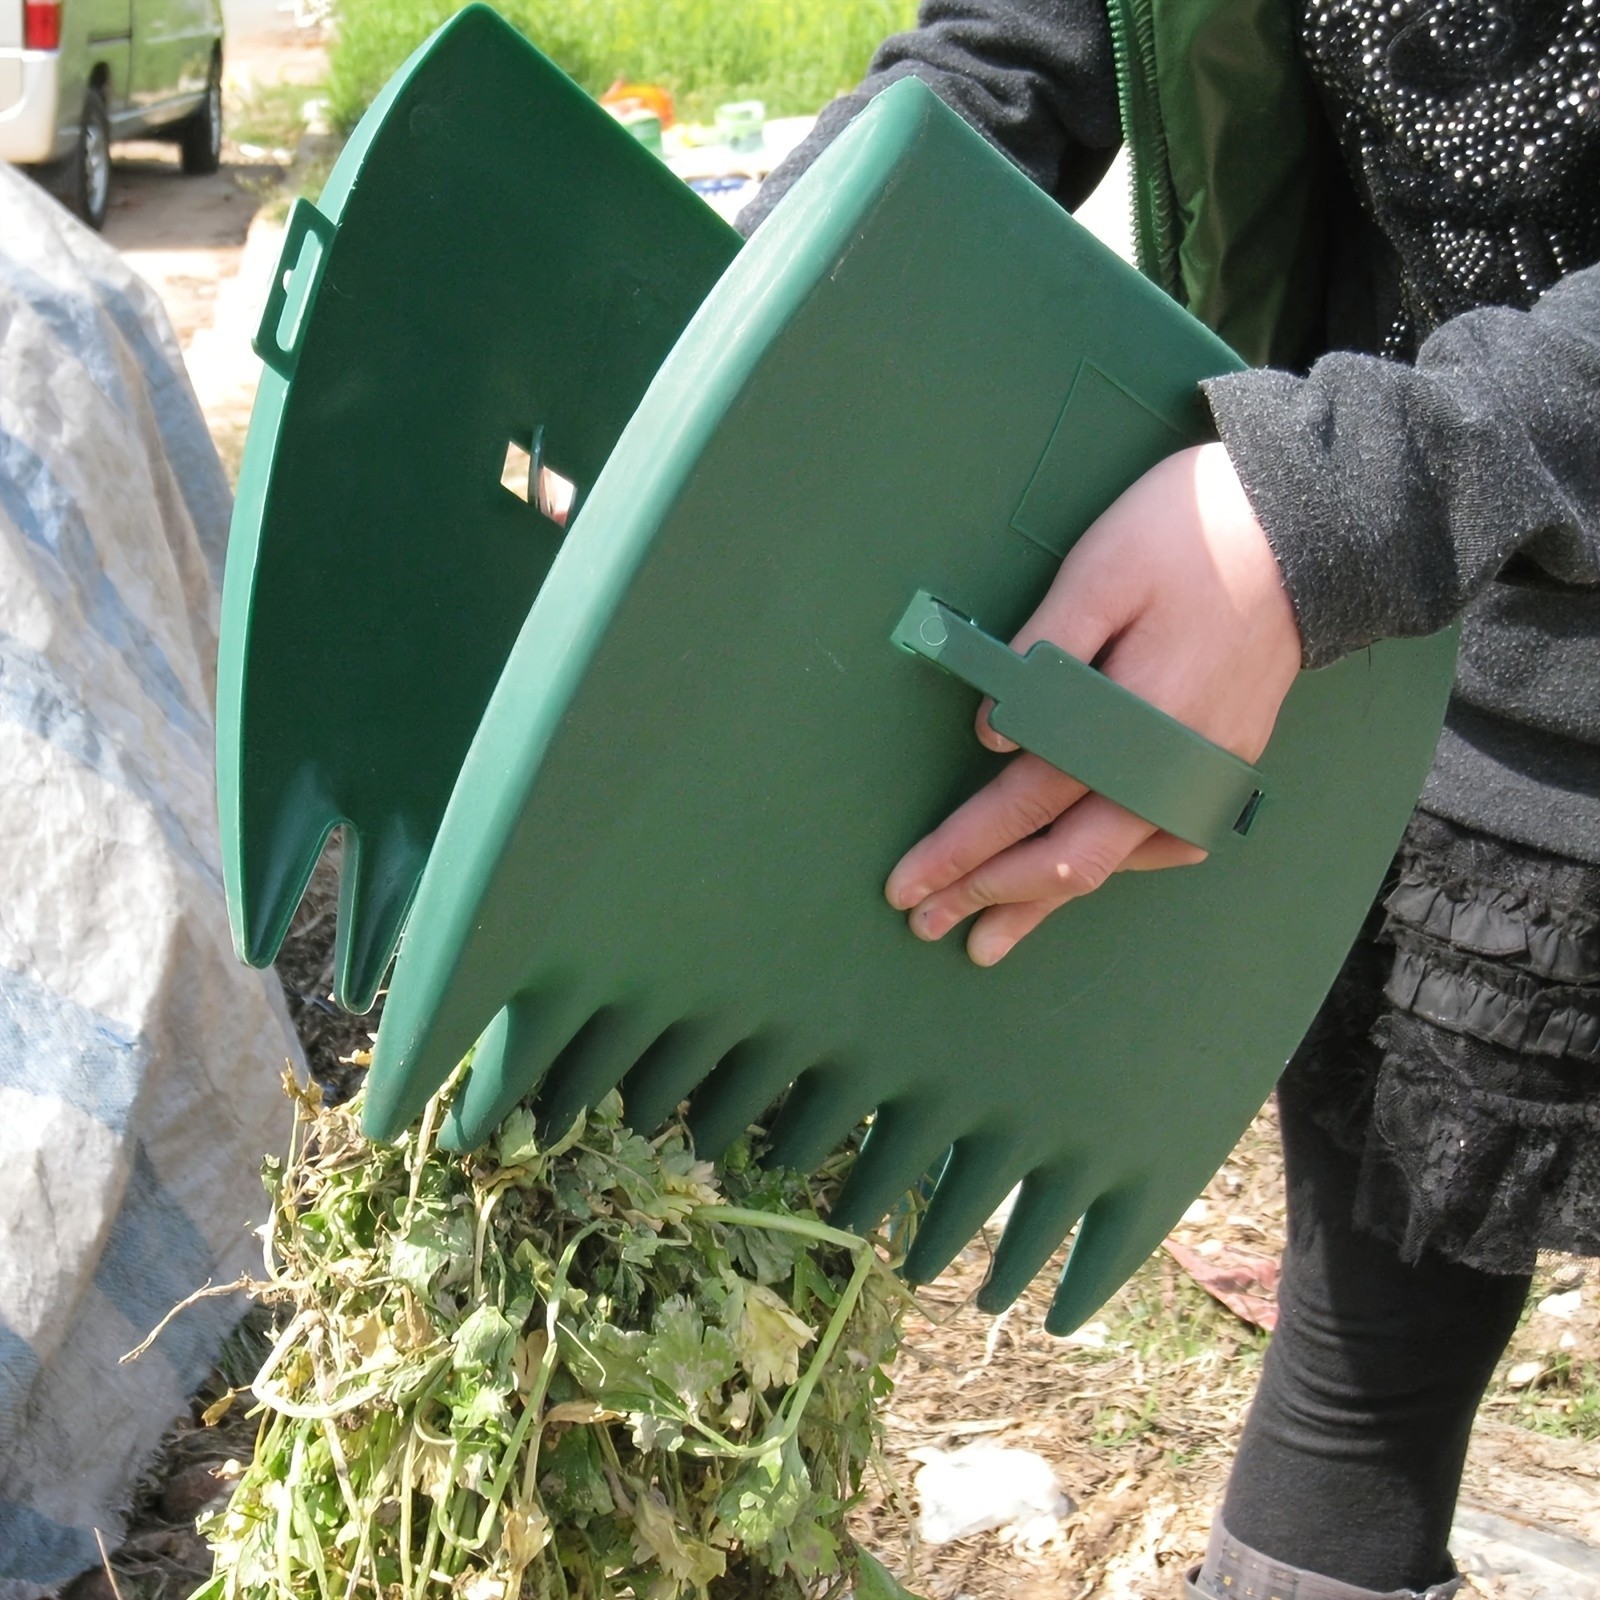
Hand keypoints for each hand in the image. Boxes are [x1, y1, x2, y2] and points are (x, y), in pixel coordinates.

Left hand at [885, 441, 1302, 964]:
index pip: (1027, 803)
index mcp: (1133, 719)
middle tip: (926, 925)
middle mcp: (1172, 766)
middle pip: (1068, 858)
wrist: (1307, 530)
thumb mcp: (1098, 571)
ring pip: (1116, 863)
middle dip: (990, 895)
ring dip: (1046, 900)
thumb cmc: (1187, 535)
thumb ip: (1042, 652)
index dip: (961, 849)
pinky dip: (1115, 866)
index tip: (907, 886)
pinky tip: (1085, 878)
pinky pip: (1163, 841)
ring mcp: (1206, 774)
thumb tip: (992, 734)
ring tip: (992, 935)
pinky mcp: (1227, 765)